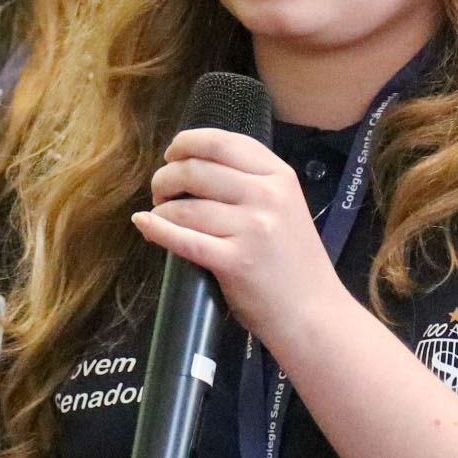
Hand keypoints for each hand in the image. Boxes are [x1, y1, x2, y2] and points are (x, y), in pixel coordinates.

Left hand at [131, 128, 346, 344]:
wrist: (313, 315)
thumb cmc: (295, 265)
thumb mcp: (285, 208)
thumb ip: (251, 184)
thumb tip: (192, 167)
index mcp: (280, 176)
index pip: (223, 142)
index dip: (187, 143)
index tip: (172, 155)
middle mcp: (267, 196)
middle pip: (196, 169)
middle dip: (166, 177)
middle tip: (160, 192)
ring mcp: (252, 228)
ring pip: (184, 206)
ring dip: (161, 208)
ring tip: (160, 216)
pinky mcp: (235, 261)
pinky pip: (182, 238)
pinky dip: (155, 228)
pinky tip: (143, 223)